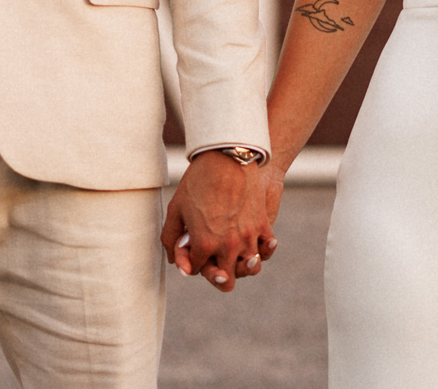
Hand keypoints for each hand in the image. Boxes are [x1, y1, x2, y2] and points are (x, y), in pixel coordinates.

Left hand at [160, 152, 274, 291]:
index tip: (191, 247)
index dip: (191, 260)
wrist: (227, 156)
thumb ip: (170, 239)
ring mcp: (247, 237)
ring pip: (250, 269)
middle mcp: (227, 246)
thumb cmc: (198, 181)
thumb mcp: (176, 209)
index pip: (196, 269)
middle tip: (214, 262)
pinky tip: (255, 243)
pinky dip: (262, 249)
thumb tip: (174, 261)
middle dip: (217, 275)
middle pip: (225, 280)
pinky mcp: (262, 225)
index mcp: (203, 245)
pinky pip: (267, 249)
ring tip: (236, 256)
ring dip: (242, 266)